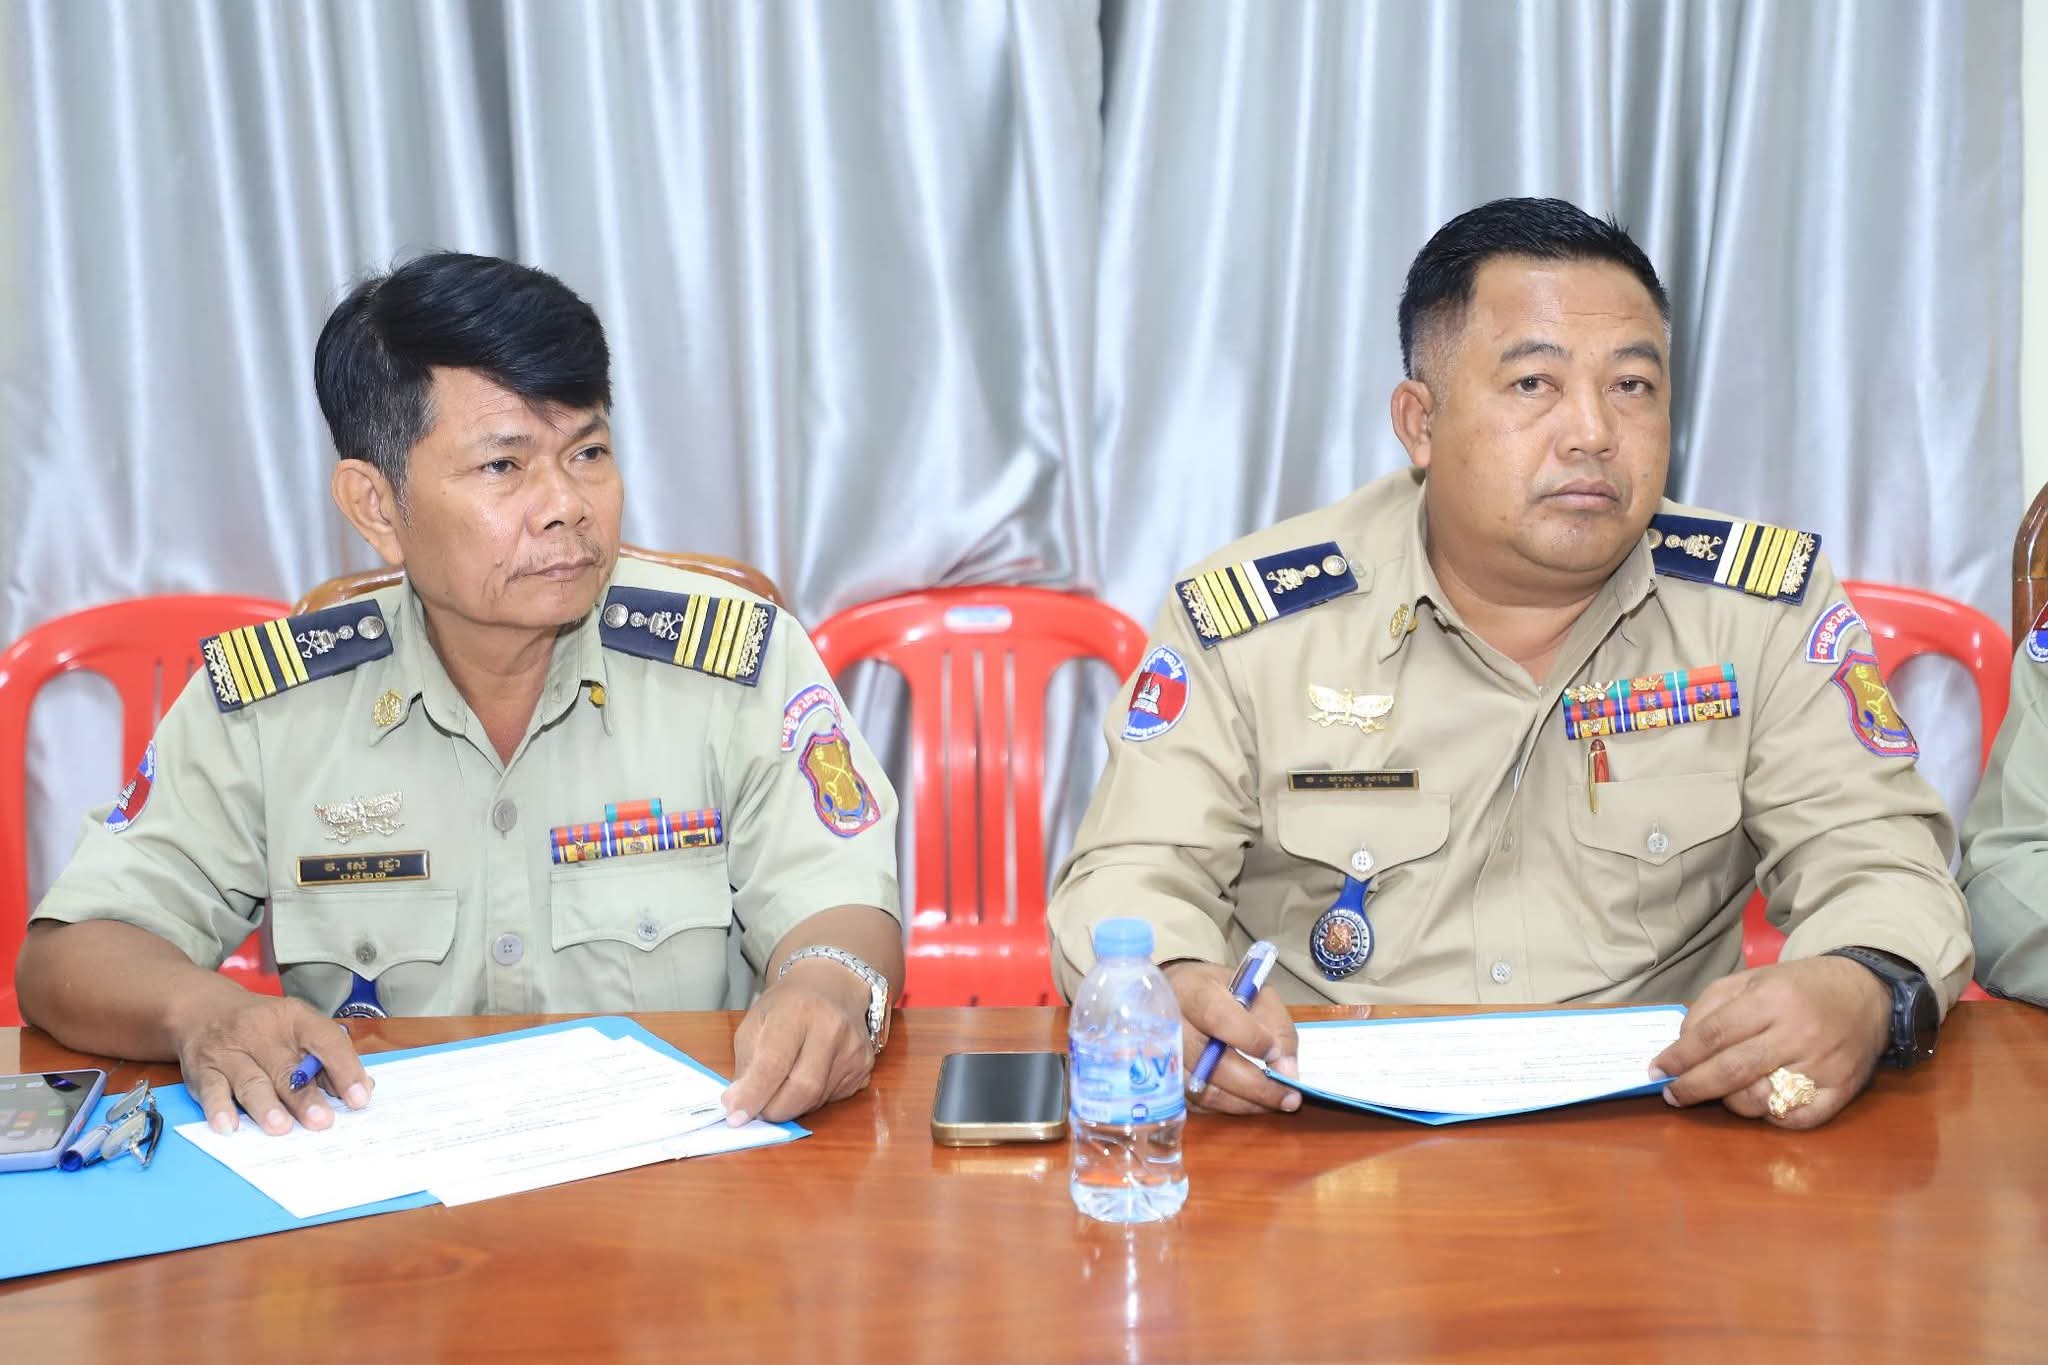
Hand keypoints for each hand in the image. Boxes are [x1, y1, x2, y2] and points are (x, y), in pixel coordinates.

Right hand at [172, 989, 371, 1135]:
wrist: (205, 1010)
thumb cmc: (263, 1027)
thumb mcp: (298, 1028)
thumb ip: (328, 1057)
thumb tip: (361, 1089)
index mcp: (295, 1018)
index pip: (325, 1039)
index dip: (344, 1068)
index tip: (359, 1097)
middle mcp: (261, 1032)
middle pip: (287, 1068)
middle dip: (305, 1097)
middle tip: (322, 1121)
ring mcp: (230, 1051)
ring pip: (251, 1081)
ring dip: (266, 1106)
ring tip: (281, 1127)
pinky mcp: (203, 1069)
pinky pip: (211, 1090)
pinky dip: (219, 1109)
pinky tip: (229, 1126)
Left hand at [722, 960, 876, 1124]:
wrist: (834, 986)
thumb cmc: (789, 1004)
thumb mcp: (756, 1021)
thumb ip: (746, 1063)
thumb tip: (737, 1104)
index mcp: (797, 1010)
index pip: (774, 1063)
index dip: (754, 1095)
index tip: (736, 1117)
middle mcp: (831, 1028)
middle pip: (802, 1089)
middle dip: (773, 1110)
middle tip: (756, 1111)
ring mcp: (853, 1049)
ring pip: (817, 1099)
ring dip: (791, 1105)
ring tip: (780, 1087)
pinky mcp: (864, 1066)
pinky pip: (832, 1098)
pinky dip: (811, 1100)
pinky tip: (805, 1078)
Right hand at [1165, 960, 1302, 1115]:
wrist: (1175, 998)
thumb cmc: (1220, 993)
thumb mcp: (1254, 991)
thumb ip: (1277, 1026)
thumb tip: (1287, 1071)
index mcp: (1192, 991)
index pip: (1218, 1018)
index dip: (1250, 1039)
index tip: (1276, 1054)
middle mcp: (1168, 1026)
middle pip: (1210, 1064)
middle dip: (1257, 1085)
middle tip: (1290, 1097)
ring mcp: (1160, 1059)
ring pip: (1204, 1092)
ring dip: (1246, 1103)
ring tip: (1276, 1103)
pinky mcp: (1163, 1084)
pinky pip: (1198, 1105)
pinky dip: (1229, 1107)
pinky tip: (1250, 1102)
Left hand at [1652, 956, 1891, 1129]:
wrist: (1867, 991)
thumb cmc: (1798, 986)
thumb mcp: (1750, 979)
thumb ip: (1711, 1007)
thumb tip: (1681, 1046)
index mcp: (1771, 999)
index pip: (1713, 1035)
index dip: (1679, 1057)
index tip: (1656, 1070)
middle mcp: (1798, 1033)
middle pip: (1732, 1071)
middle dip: (1693, 1087)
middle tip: (1672, 1094)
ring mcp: (1823, 1065)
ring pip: (1761, 1099)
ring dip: (1731, 1103)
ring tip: (1722, 1093)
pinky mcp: (1843, 1089)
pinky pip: (1798, 1119)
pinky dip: (1772, 1117)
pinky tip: (1761, 1104)